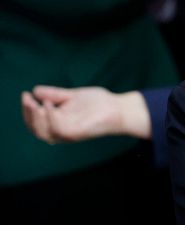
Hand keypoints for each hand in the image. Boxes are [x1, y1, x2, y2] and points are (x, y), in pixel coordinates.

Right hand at [21, 86, 151, 142]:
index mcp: (58, 122)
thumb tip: (35, 90)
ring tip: (33, 101)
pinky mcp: (77, 133)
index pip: (36, 121)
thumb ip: (55, 94)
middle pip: (36, 128)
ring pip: (43, 132)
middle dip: (27, 114)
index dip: (27, 110)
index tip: (25, 94)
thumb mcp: (72, 96)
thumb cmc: (98, 103)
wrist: (119, 108)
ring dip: (34, 117)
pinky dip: (50, 117)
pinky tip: (48, 104)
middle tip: (26, 98)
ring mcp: (68, 134)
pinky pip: (58, 130)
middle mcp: (61, 130)